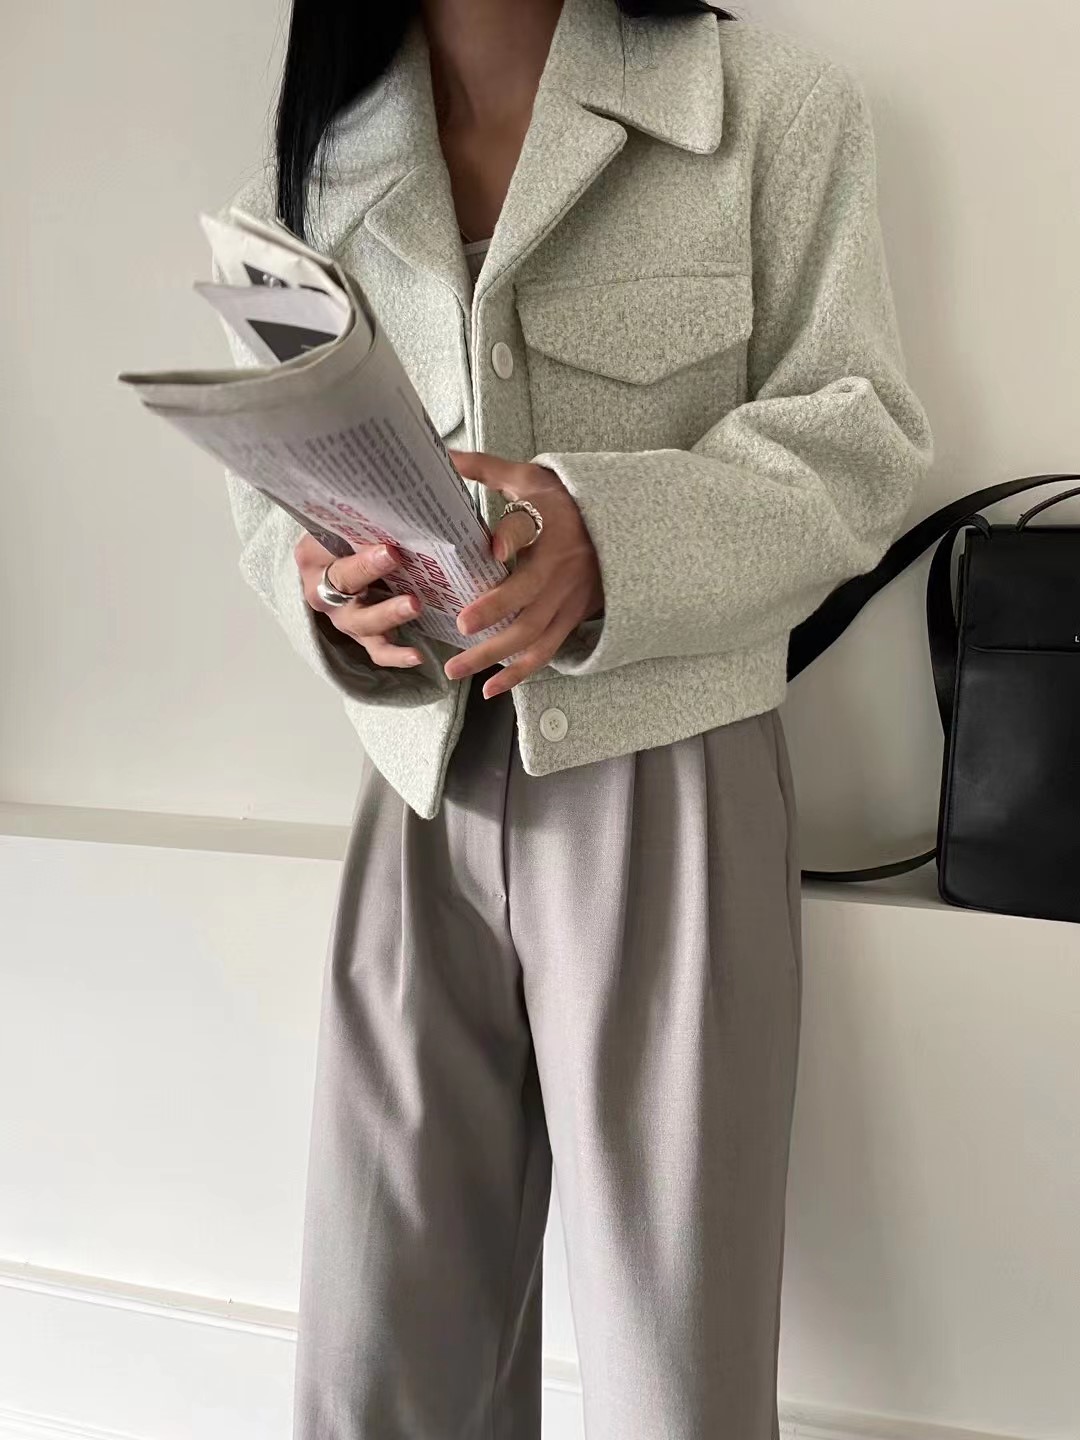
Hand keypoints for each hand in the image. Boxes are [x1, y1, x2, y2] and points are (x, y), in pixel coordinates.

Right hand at [295, 533, 424, 667]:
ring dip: (389, 613)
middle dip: (369, 570)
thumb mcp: (345, 528)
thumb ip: (360, 526)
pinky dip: (397, 655)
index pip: (329, 551)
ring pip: (362, 621)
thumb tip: (394, 521)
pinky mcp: (363, 636)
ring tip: (414, 604)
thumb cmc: (345, 542)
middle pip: (344, 583)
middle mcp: (323, 592)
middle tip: (395, 557)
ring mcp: (344, 618)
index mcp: (312, 559)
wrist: (338, 567)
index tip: (384, 544)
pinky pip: (377, 650)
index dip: (355, 547)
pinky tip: (417, 655)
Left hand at [445, 450, 603, 697]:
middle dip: (495, 612)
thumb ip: (485, 469)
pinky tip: (491, 689)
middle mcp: (559, 565)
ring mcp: (567, 598)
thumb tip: (440, 455)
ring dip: (496, 655)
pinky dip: (520, 673)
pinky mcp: (571, 619)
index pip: (527, 529)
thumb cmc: (564, 502)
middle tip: (461, 627)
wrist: (622, 527)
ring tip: (458, 669)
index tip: (494, 547)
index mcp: (547, 523)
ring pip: (533, 632)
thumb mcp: (529, 478)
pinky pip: (546, 651)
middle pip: (528, 594)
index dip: (512, 536)